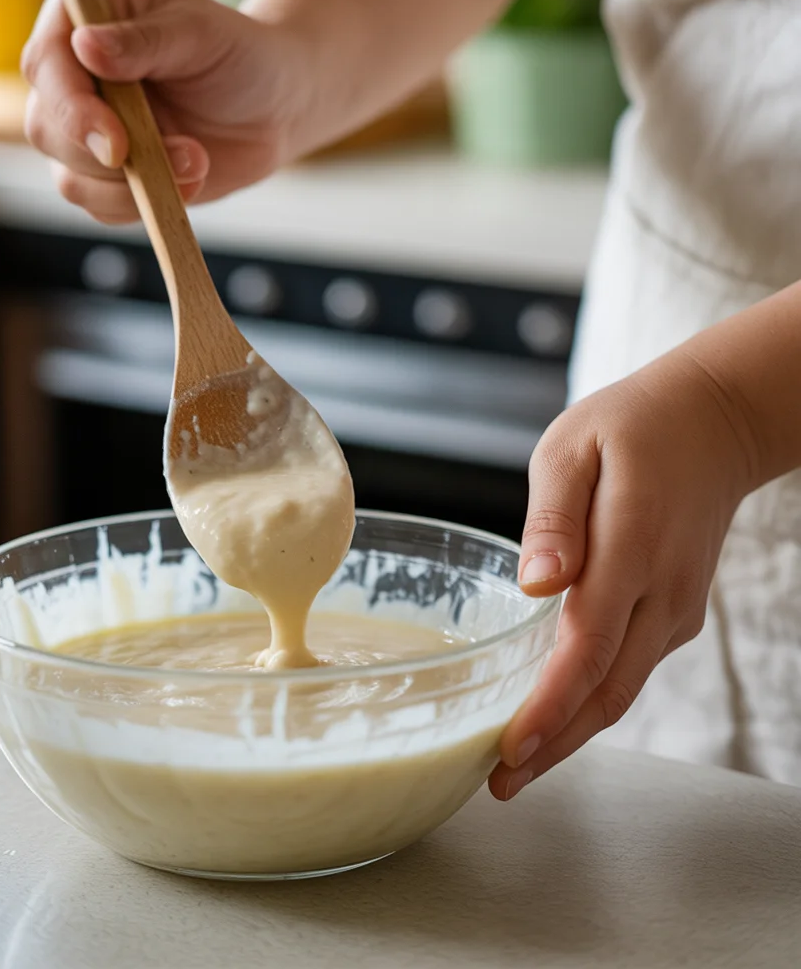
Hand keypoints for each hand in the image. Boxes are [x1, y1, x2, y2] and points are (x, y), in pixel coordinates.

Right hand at [21, 0, 309, 222]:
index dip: (71, 109)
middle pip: (47, 130)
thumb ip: (143, 42)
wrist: (273, 106)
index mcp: (81, 20)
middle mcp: (72, 77)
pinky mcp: (109, 177)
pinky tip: (190, 180)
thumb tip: (86, 48)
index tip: (116, 143)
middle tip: (181, 155)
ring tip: (197, 163)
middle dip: (106, 158)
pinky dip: (145, 206)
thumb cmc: (237, 54)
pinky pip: (103, 208)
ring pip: (72, 179)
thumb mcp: (199, 34)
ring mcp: (86, 132)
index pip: (45, 65)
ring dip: (134, 188)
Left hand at [489, 350, 756, 799]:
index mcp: (631, 547)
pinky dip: (592, 702)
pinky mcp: (675, 612)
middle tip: (498, 786)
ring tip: (515, 767)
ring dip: (572, 733)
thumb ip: (554, 519)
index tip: (509, 750)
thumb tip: (535, 585)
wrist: (713, 424)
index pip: (587, 647)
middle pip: (608, 690)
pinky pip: (631, 669)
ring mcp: (676, 607)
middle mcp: (662, 592)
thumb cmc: (630, 429)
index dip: (549, 707)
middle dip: (554, 745)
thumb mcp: (574, 449)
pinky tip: (553, 716)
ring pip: (623, 690)